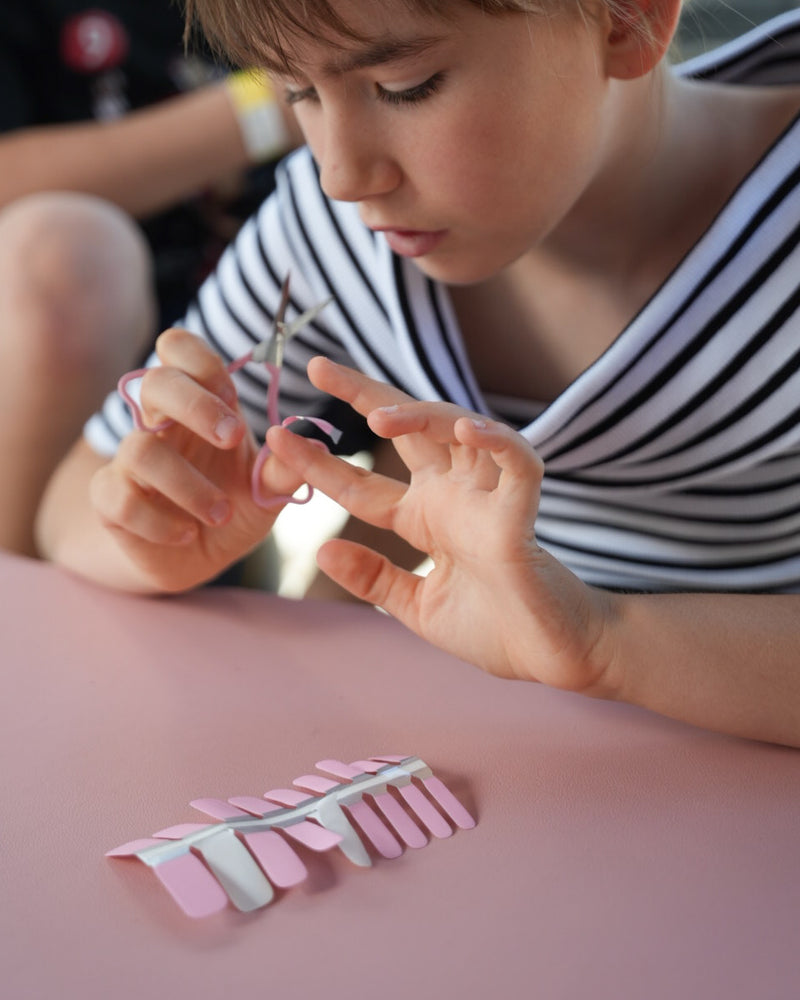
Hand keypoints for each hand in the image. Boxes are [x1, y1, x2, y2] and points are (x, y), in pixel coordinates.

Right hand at [90, 329, 302, 590]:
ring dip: (189, 485)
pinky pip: (122, 500)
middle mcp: (158, 425)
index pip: (179, 350)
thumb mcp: (265, 492)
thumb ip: (285, 470)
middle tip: (232, 438)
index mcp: (198, 407)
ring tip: (221, 514)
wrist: (194, 559)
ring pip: (141, 449)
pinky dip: (160, 521)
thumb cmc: (229, 508)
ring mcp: (128, 461)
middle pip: (155, 381)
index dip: (201, 360)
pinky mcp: (109, 501)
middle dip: (195, 404)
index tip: (232, 397)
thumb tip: (316, 444)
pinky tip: (186, 534)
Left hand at [267, 358, 617, 693]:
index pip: (363, 483)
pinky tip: (467, 429)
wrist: (548, 660)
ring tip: (378, 418)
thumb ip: (374, 579)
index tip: (277, 439)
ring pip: (458, 433)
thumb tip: (323, 548)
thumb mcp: (416, 607)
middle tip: (319, 367)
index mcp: (425, 517)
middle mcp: (453, 497)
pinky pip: (517, 464)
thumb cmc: (493, 630)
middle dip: (366, 396)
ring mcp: (488, 501)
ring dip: (421, 417)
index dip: (320, 463)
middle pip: (409, 432)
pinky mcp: (523, 517)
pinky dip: (497, 443)